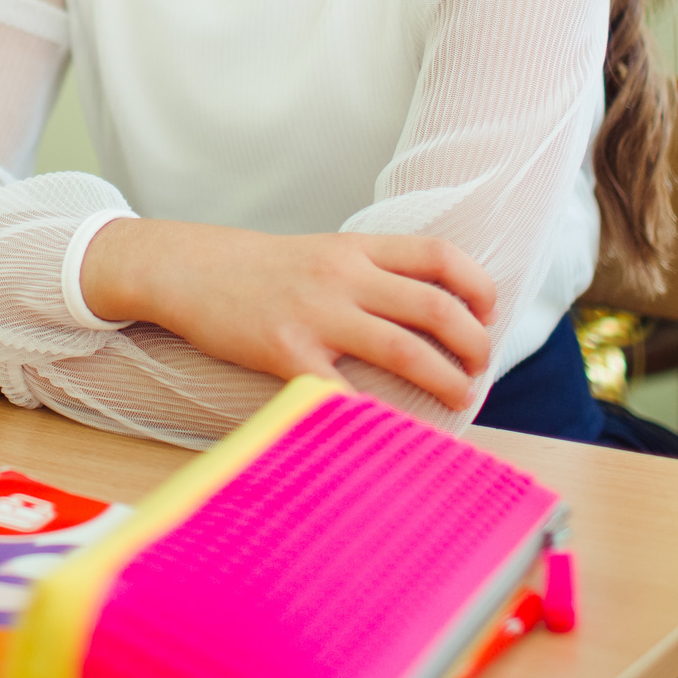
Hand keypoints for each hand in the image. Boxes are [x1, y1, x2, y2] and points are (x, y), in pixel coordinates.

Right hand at [80, 221, 496, 410]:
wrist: (187, 269)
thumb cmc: (257, 269)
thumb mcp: (319, 254)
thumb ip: (368, 274)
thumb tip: (424, 312)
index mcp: (356, 248)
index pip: (439, 255)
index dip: (477, 285)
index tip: (489, 314)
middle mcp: (344, 275)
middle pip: (436, 308)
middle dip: (474, 344)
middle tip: (481, 370)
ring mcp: (317, 314)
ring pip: (407, 351)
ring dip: (446, 381)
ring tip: (460, 398)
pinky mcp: (287, 352)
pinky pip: (345, 393)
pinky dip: (378, 416)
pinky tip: (394, 430)